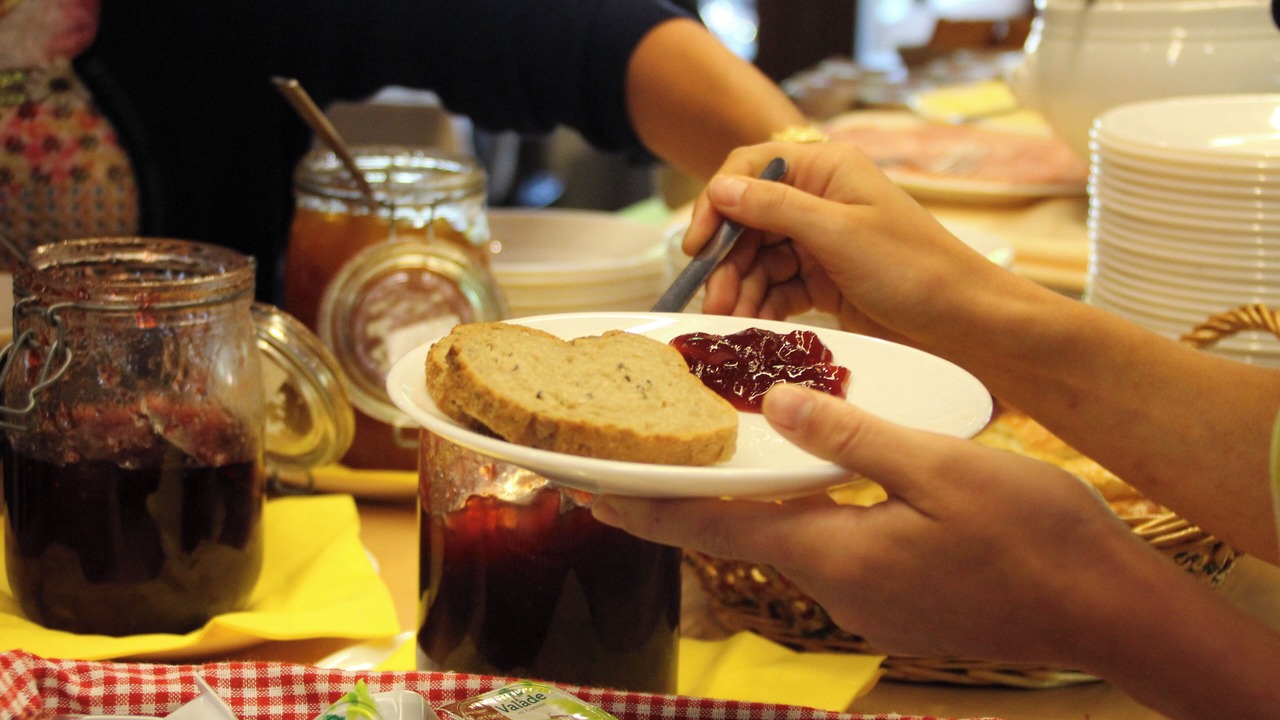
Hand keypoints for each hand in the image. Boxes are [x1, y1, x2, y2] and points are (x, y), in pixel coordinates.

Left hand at [592, 383, 1169, 665]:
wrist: (1111, 612)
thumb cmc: (1037, 538)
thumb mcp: (943, 467)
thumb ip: (852, 437)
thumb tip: (777, 404)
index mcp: (836, 554)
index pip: (715, 528)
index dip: (650, 507)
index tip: (592, 491)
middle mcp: (840, 590)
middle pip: (744, 537)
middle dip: (692, 503)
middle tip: (642, 468)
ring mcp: (872, 607)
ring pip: (792, 544)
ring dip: (755, 508)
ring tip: (728, 464)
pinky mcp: (901, 607)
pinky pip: (835, 554)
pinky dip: (809, 520)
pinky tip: (822, 491)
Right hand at [680, 142, 1017, 346]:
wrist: (963, 322)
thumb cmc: (913, 267)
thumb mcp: (838, 233)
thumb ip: (776, 208)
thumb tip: (720, 188)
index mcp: (824, 170)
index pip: (749, 170)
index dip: (717, 203)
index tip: (697, 245)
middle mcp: (818, 200)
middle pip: (748, 221)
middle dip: (725, 260)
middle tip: (711, 301)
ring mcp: (820, 241)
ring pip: (758, 259)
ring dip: (739, 288)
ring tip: (728, 320)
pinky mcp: (823, 280)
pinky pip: (777, 287)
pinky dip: (761, 305)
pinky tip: (750, 325)